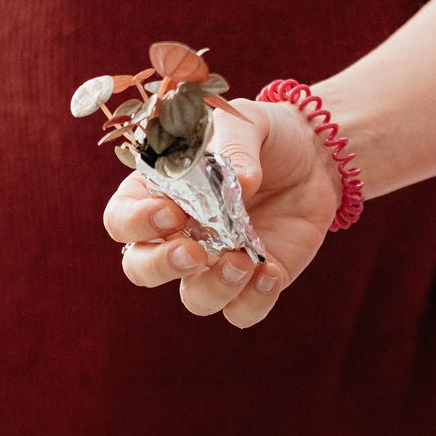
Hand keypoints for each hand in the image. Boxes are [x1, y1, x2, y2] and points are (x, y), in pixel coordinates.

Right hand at [102, 100, 340, 325]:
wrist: (313, 155)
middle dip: (161, 266)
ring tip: (243, 263)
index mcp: (158, 194)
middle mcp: (179, 235)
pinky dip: (253, 301)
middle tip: (194, 252)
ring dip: (214, 288)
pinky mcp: (253, 281)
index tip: (172, 210)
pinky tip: (271, 274)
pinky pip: (242, 312)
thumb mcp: (244, 123)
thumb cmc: (263, 135)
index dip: (137, 223)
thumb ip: (234, 146)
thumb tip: (242, 183)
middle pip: (142, 269)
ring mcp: (215, 263)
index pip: (122, 221)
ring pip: (194, 299)